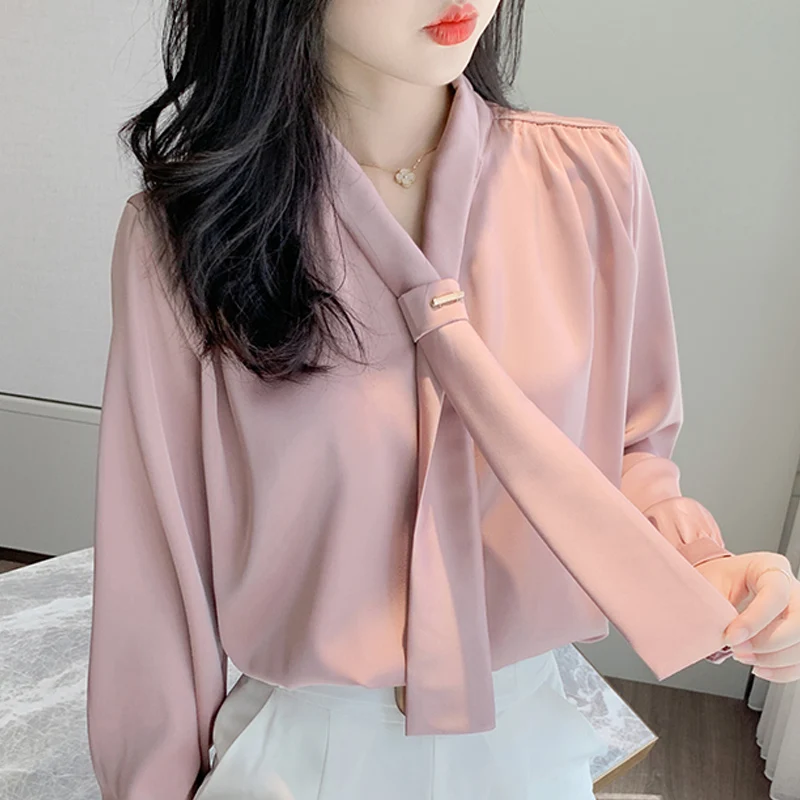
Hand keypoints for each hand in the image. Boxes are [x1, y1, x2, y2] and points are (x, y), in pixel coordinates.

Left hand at [695, 552, 799, 681]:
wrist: (719, 583)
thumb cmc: (716, 579)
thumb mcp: (710, 583)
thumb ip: (716, 606)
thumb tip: (715, 632)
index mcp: (769, 567)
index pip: (776, 593)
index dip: (755, 619)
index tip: (731, 636)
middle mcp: (792, 588)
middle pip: (799, 621)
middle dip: (768, 643)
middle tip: (737, 649)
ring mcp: (798, 612)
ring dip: (774, 659)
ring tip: (742, 657)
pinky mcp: (796, 635)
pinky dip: (781, 670)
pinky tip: (759, 667)